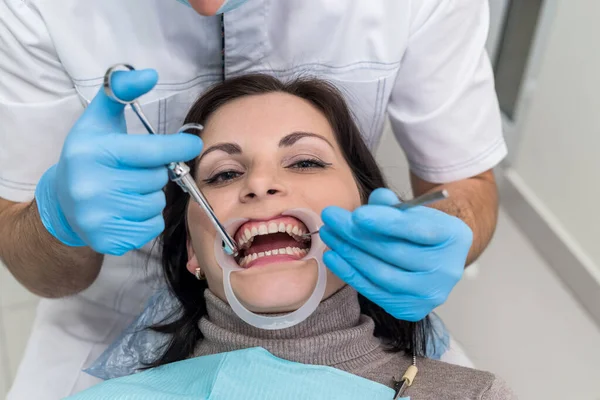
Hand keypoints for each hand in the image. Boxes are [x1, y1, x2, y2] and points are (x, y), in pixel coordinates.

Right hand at [35, 69, 202, 255]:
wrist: (63, 202)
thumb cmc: (90, 155)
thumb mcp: (99, 119)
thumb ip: (121, 91)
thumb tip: (149, 73)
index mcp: (93, 152)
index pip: (152, 151)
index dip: (178, 147)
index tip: (192, 144)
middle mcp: (91, 185)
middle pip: (157, 180)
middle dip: (154, 174)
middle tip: (135, 171)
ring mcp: (97, 216)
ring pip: (156, 205)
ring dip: (151, 197)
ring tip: (129, 190)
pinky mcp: (106, 240)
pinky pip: (151, 228)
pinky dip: (148, 219)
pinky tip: (128, 210)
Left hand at [319, 188, 472, 320]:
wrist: (437, 259)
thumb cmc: (421, 230)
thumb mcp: (413, 210)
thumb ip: (393, 204)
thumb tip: (376, 199)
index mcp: (453, 237)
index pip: (417, 230)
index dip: (385, 223)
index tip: (357, 214)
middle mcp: (447, 270)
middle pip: (395, 253)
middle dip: (357, 235)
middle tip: (331, 218)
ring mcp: (430, 293)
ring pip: (382, 275)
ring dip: (349, 254)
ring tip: (329, 235)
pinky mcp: (412, 309)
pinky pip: (375, 292)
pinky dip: (351, 274)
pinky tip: (334, 257)